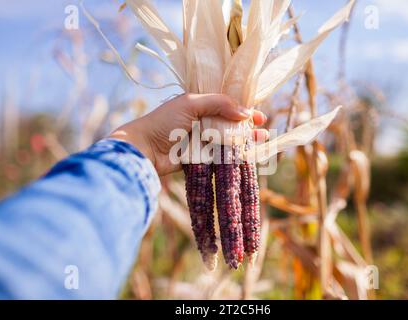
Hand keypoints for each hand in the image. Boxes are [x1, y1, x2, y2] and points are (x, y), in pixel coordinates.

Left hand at [110, 94, 267, 175]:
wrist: (144, 149)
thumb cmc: (164, 121)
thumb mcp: (191, 104)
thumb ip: (219, 104)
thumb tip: (245, 113)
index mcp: (199, 105)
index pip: (227, 105)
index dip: (243, 109)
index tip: (258, 116)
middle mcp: (202, 122)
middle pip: (230, 124)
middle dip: (248, 128)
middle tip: (263, 131)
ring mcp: (201, 141)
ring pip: (228, 141)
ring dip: (244, 142)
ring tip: (260, 142)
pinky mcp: (200, 159)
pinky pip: (220, 157)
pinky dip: (233, 157)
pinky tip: (246, 156)